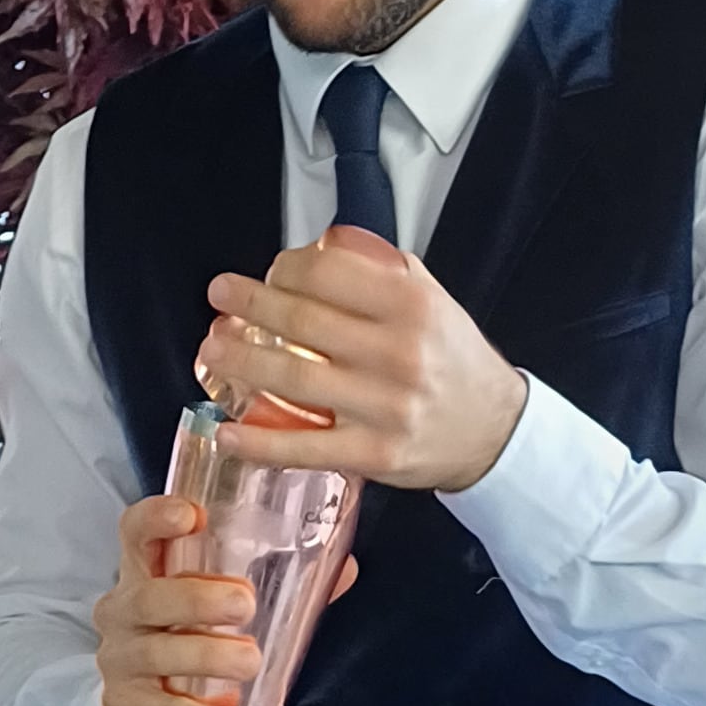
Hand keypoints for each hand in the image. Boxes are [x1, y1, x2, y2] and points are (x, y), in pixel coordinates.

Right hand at [95, 494, 260, 705]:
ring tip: (250, 661)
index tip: (191, 514)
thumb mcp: (215, 611)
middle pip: (148, 597)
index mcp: (146, 575)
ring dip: (208, 656)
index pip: (136, 533)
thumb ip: (275, 586)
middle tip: (244, 603)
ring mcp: (121, 664)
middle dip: (196, 598)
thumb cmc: (187, 645)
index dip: (156, 518)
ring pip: (157, 653)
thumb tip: (345, 568)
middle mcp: (124, 614)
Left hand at [203, 226, 526, 492]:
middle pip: (301, 319)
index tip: (270, 272)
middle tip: (220, 297)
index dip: (285, 268)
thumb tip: (321, 250)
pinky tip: (229, 432)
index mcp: (411, 305)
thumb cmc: (454, 360)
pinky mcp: (374, 454)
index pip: (329, 272)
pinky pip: (306, 447)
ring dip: (241, 361)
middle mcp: (397, 352)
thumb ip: (383, 272)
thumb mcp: (433, 300)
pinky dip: (260, 442)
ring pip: (294, 378)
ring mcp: (384, 407)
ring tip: (211, 350)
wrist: (494, 430)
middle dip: (249, 304)